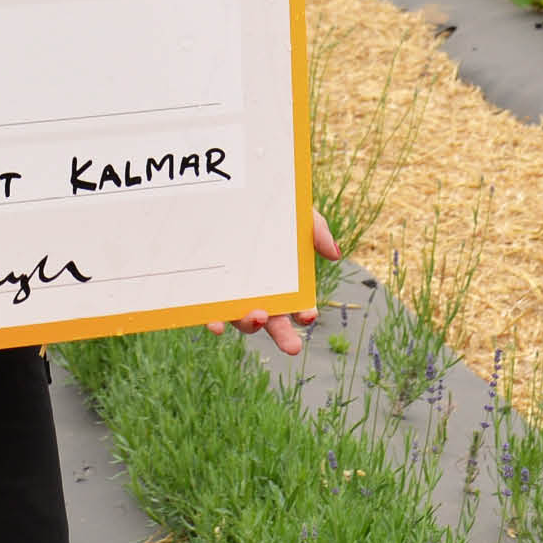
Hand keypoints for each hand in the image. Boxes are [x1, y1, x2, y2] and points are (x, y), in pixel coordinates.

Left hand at [220, 207, 346, 355]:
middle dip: (283, 336)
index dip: (304, 314)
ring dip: (251, 324)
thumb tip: (334, 254)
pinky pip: (211, 312)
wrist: (229, 195)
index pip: (297, 305)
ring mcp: (233, 294)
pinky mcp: (208, 291)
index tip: (308, 315)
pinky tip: (216, 324)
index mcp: (284, 282)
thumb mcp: (296, 215)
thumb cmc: (269, 210)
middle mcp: (259, 293)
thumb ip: (315, 231)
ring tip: (258, 316)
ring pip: (243, 319)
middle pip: (273, 321)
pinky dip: (214, 321)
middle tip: (292, 346)